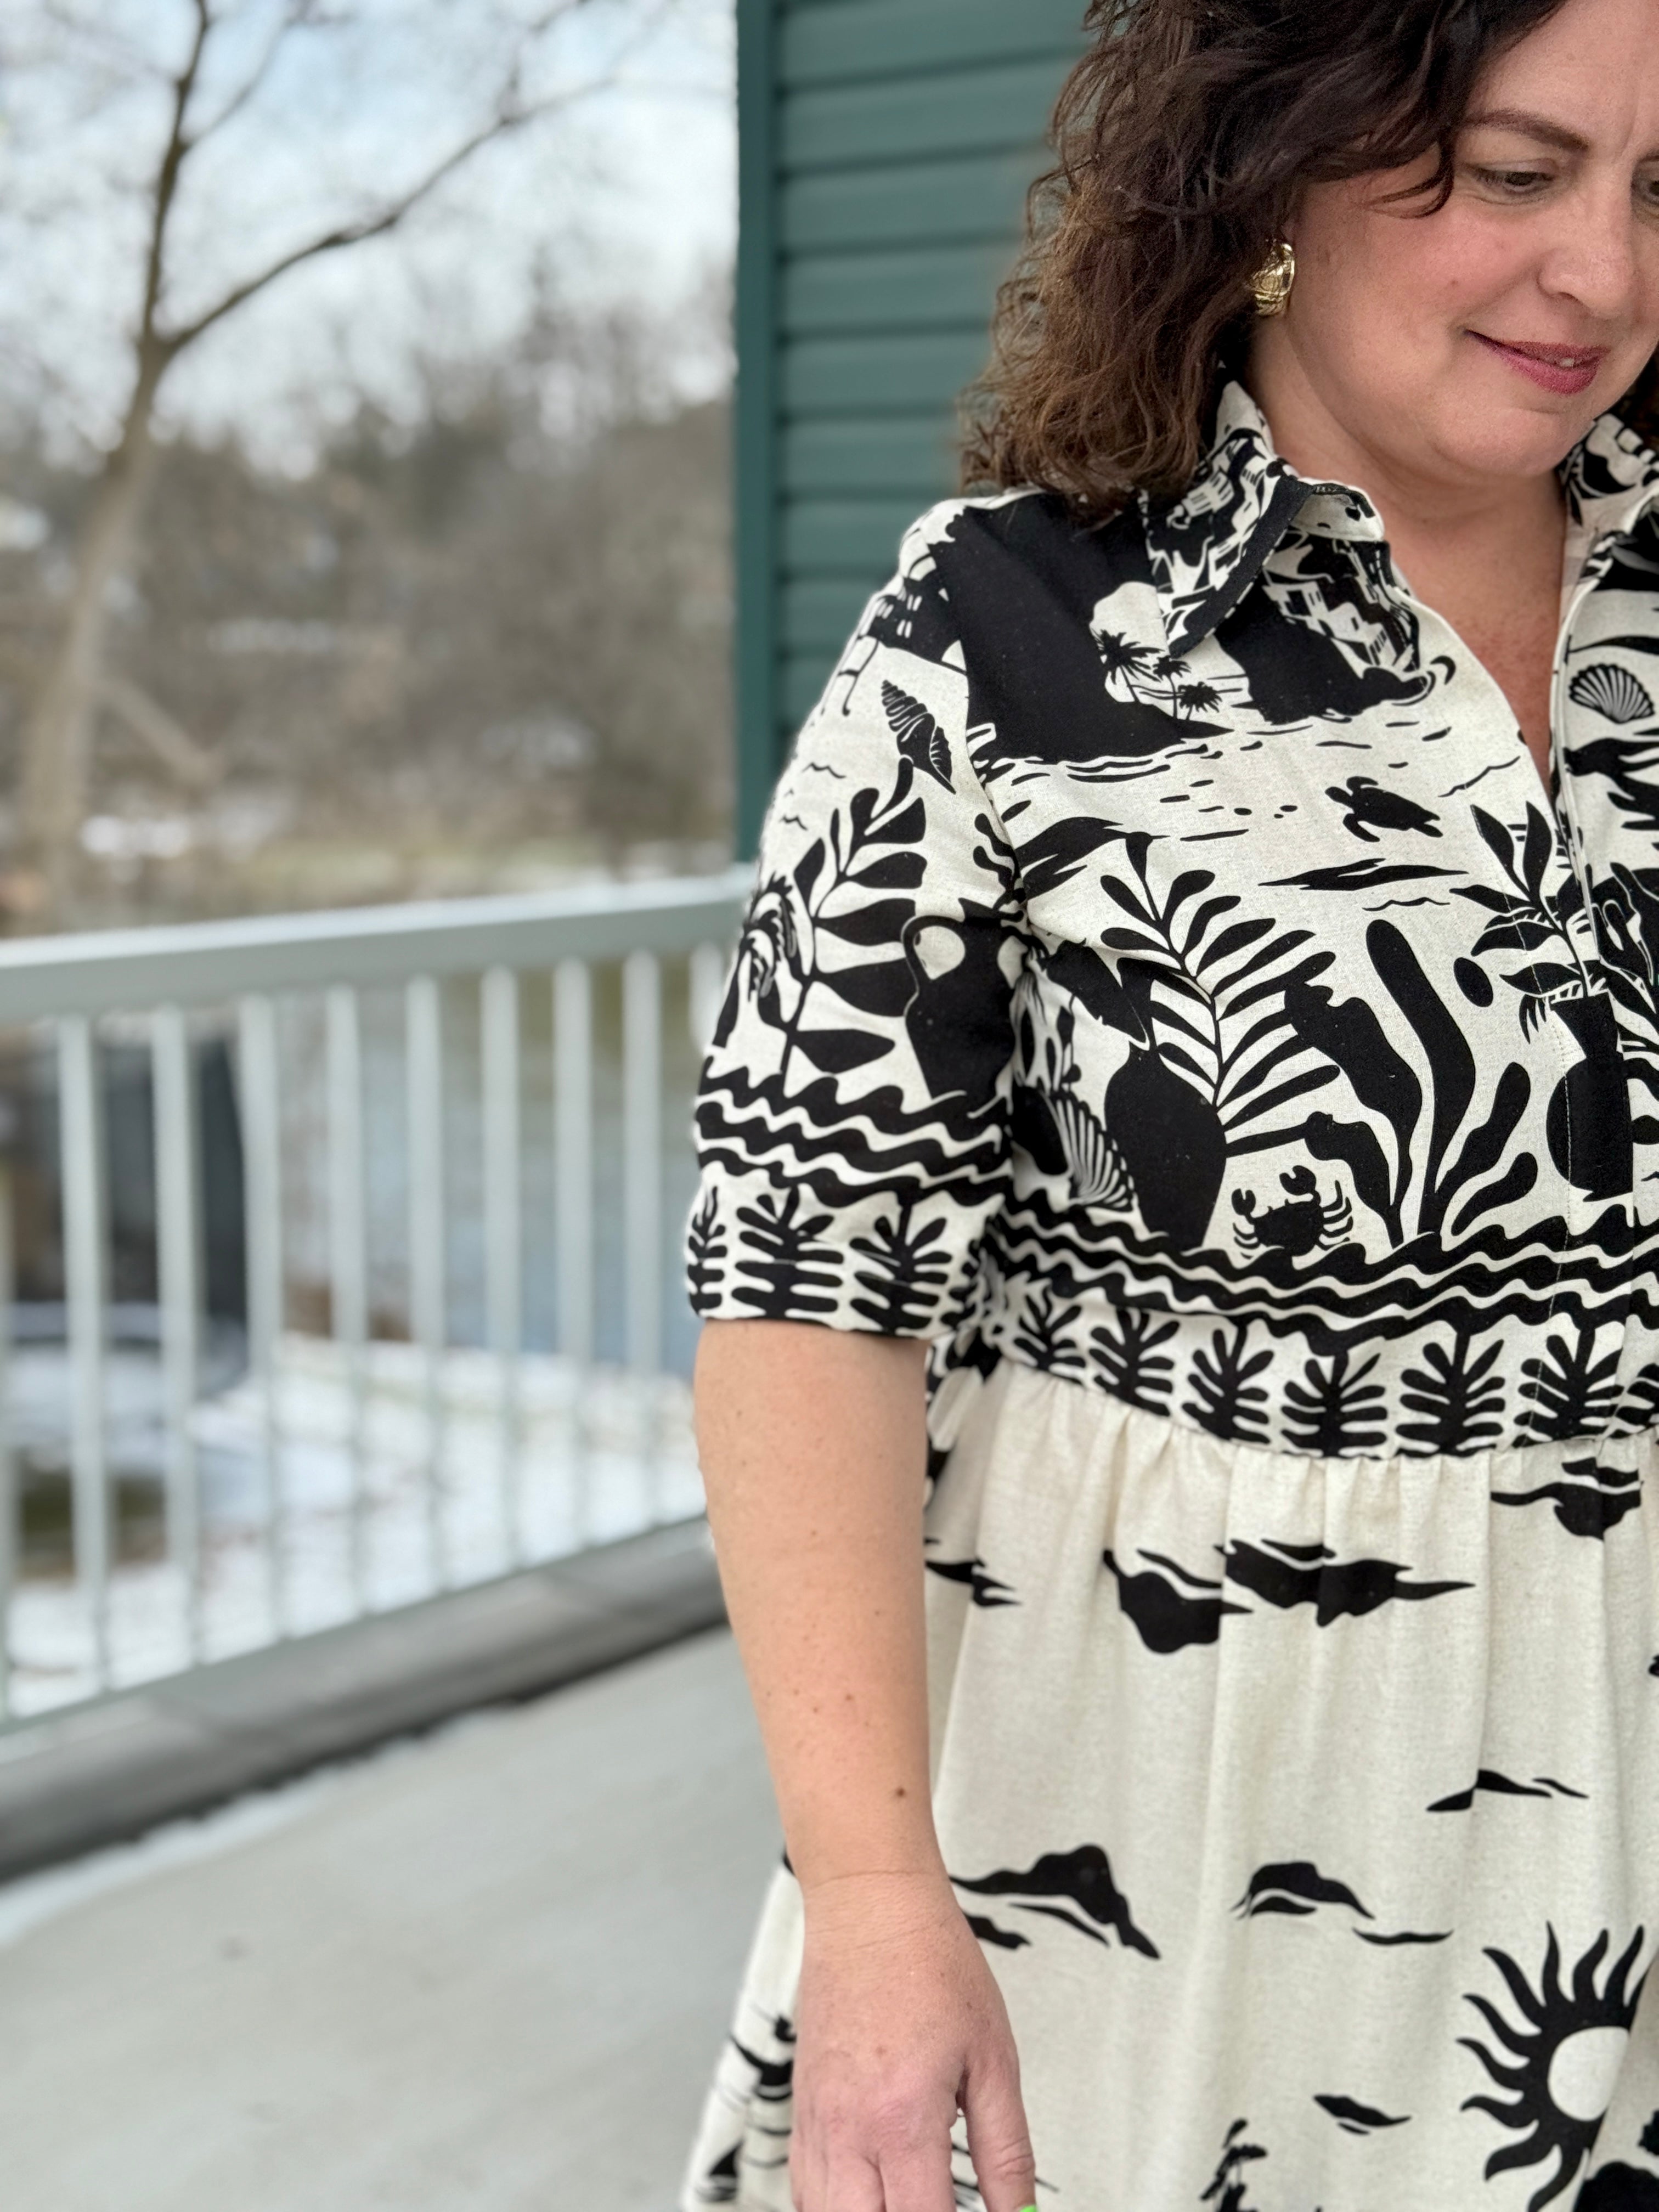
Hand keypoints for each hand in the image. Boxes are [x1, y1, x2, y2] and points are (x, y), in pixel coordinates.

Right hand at [790, 1869, 1035, 2211]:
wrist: (870, 1907)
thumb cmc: (931, 1964)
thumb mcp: (994, 2058)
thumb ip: (1006, 2151)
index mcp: (903, 2121)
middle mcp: (849, 2132)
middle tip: (940, 2205)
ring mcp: (817, 2124)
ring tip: (908, 2202)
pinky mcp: (801, 2110)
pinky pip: (802, 2189)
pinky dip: (832, 2209)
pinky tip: (867, 2199)